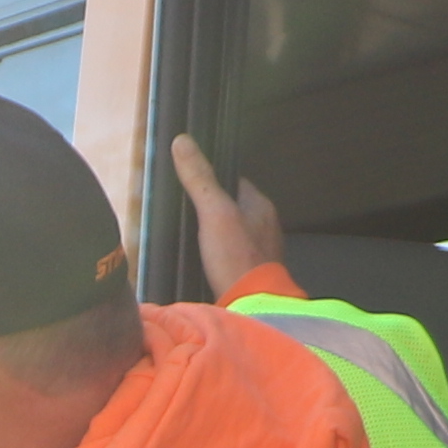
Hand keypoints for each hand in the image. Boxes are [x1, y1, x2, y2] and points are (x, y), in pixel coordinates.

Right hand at [172, 134, 286, 297]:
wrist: (251, 306)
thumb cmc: (236, 256)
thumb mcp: (214, 212)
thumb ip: (199, 178)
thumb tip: (181, 141)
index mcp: (261, 206)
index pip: (235, 182)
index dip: (214, 179)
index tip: (192, 180)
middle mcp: (265, 225)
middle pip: (234, 207)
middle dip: (214, 207)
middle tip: (186, 209)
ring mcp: (260, 250)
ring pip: (234, 231)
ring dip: (216, 232)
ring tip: (192, 234)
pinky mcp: (251, 272)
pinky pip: (233, 254)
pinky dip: (219, 254)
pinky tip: (205, 260)